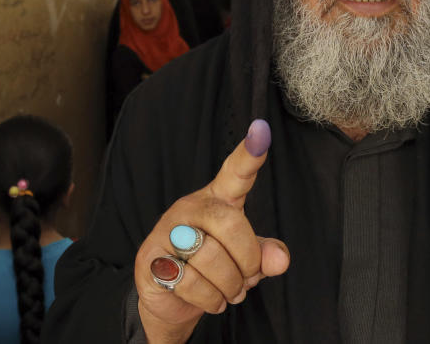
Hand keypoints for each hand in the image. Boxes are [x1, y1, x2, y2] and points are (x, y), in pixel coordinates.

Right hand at [133, 119, 289, 343]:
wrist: (172, 298)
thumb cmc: (216, 267)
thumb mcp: (247, 257)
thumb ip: (266, 253)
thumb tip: (279, 260)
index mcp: (219, 198)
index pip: (236, 172)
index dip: (250, 152)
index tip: (262, 130)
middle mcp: (191, 207)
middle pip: (231, 223)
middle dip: (247, 260)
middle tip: (247, 278)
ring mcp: (167, 231)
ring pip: (211, 258)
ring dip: (229, 285)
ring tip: (230, 290)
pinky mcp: (150, 259)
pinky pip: (190, 282)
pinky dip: (210, 300)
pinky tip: (211, 299)